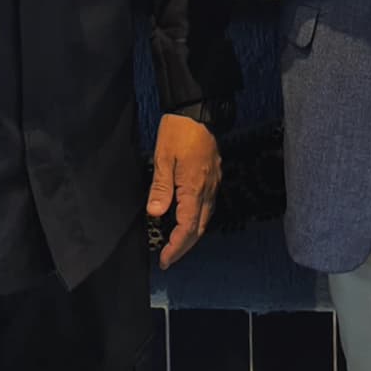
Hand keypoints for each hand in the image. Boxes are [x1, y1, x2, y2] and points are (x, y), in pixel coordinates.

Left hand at [146, 115, 220, 268]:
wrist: (199, 111)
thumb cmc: (179, 132)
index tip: (164, 259)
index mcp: (194, 188)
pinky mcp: (214, 177)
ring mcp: (214, 184)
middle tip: (169, 259)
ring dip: (191, 235)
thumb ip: (161, 188)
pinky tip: (187, 221)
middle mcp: (208, 190)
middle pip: (199, 228)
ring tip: (176, 245)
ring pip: (205, 219)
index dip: (176, 246)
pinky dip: (197, 220)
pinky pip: (207, 207)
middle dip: (184, 247)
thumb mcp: (163, 158)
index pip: (187, 227)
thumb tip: (155, 214)